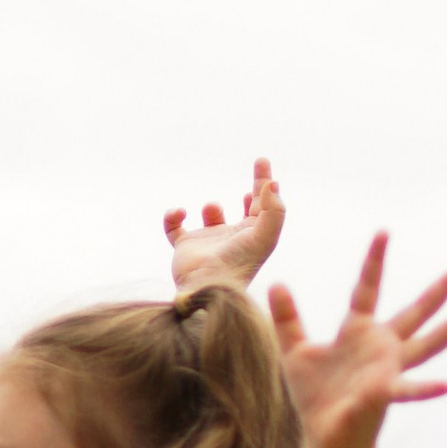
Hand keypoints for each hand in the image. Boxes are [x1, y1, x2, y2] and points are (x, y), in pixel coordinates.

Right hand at [163, 158, 282, 293]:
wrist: (206, 286)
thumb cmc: (238, 263)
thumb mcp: (264, 236)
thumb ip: (273, 209)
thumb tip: (272, 184)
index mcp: (253, 235)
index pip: (264, 206)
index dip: (265, 183)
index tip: (262, 161)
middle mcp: (233, 238)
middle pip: (246, 209)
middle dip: (252, 191)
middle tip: (257, 165)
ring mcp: (208, 242)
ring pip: (212, 219)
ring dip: (212, 209)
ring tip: (212, 209)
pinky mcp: (184, 246)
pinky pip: (174, 227)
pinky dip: (173, 217)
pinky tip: (181, 213)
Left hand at [268, 235, 446, 447]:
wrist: (325, 435)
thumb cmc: (314, 395)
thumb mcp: (295, 351)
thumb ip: (287, 319)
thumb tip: (276, 283)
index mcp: (358, 330)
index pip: (368, 288)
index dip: (375, 261)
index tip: (384, 232)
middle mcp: (381, 346)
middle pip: (416, 311)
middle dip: (441, 289)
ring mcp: (389, 369)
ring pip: (427, 344)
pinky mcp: (385, 394)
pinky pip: (408, 390)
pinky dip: (426, 389)